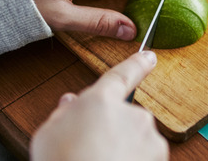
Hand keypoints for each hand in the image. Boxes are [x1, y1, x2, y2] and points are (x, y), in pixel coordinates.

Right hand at [30, 51, 168, 160]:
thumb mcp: (49, 134)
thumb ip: (63, 114)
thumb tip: (70, 104)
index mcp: (101, 101)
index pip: (122, 75)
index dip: (136, 64)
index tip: (149, 57)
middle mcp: (131, 114)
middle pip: (125, 115)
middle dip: (113, 127)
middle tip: (92, 145)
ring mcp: (149, 137)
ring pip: (138, 138)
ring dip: (125, 147)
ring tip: (100, 160)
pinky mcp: (158, 157)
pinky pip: (146, 156)